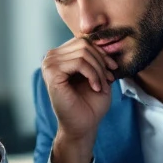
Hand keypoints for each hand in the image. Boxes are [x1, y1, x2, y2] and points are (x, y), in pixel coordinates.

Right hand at [41, 38, 116, 162]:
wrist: (84, 125)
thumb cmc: (90, 103)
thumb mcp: (98, 73)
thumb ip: (97, 55)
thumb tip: (104, 37)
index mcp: (61, 55)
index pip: (84, 40)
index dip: (102, 52)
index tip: (113, 68)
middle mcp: (51, 57)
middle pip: (84, 44)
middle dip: (101, 62)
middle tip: (109, 80)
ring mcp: (49, 64)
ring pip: (83, 52)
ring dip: (99, 70)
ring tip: (102, 86)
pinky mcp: (51, 73)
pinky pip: (79, 62)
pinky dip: (93, 75)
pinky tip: (96, 87)